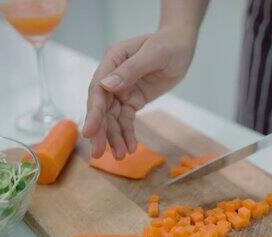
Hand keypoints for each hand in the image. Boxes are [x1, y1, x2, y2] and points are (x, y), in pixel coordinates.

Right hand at [83, 28, 196, 158]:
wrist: (181, 47)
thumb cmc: (168, 45)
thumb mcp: (152, 54)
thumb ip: (129, 70)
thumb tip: (107, 86)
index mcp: (112, 60)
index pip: (98, 89)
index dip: (93, 112)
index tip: (89, 132)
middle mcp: (112, 76)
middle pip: (101, 107)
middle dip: (100, 131)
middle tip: (97, 154)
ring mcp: (121, 89)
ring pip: (113, 117)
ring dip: (114, 137)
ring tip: (120, 156)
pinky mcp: (132, 99)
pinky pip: (126, 119)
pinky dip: (127, 134)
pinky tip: (131, 148)